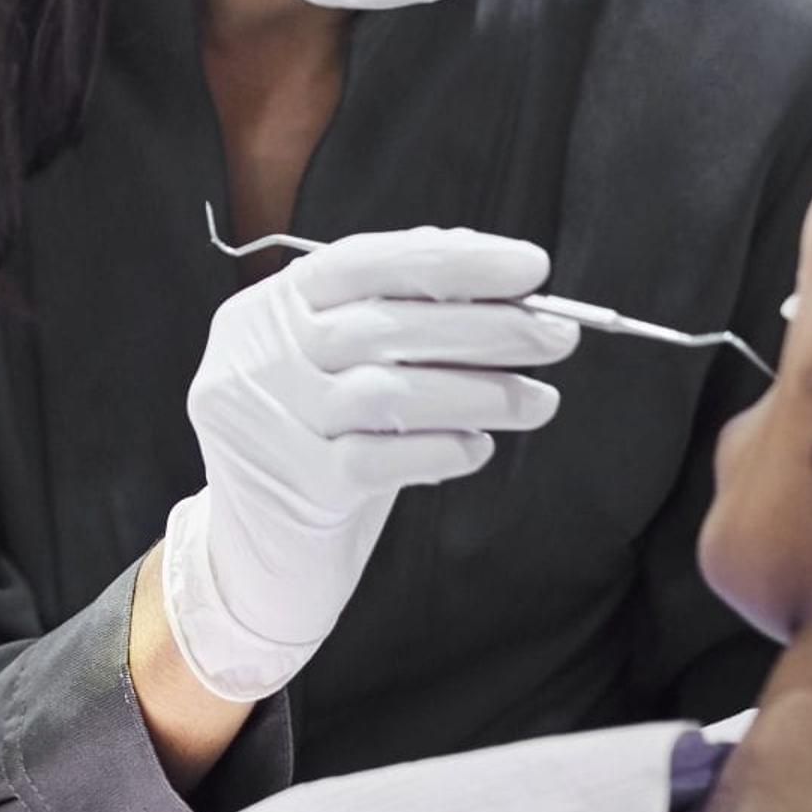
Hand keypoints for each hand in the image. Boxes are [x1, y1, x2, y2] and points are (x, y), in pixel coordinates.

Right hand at [161, 227, 577, 699]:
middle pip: (386, 326)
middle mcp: (262, 356)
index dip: (454, 259)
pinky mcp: (299, 485)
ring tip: (538, 400)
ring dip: (481, 392)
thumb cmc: (315, 438)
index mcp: (272, 307)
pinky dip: (443, 449)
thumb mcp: (336, 362)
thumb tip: (490, 272)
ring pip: (391, 393)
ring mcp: (274, 421)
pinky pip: (384, 460)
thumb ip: (395, 312)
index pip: (366, 261)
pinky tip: (477, 448)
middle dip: (487, 326)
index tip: (530, 267)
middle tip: (558, 335)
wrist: (253, 552)